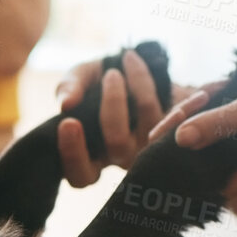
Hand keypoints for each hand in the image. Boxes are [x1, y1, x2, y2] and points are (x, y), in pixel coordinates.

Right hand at [53, 49, 194, 186]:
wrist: (133, 69)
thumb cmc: (97, 80)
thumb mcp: (79, 79)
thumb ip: (69, 88)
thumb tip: (66, 104)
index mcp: (92, 157)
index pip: (81, 175)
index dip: (73, 155)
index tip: (68, 122)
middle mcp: (121, 157)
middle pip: (118, 145)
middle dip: (114, 107)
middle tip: (110, 76)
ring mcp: (149, 146)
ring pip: (148, 124)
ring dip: (137, 86)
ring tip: (125, 60)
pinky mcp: (171, 129)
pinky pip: (167, 109)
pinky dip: (150, 82)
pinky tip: (135, 61)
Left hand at [149, 67, 236, 188]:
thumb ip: (220, 123)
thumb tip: (178, 138)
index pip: (187, 173)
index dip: (171, 146)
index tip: (181, 115)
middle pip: (189, 152)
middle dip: (187, 118)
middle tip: (208, 93)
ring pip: (201, 132)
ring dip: (202, 106)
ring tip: (220, 88)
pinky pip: (216, 122)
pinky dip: (215, 102)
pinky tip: (227, 87)